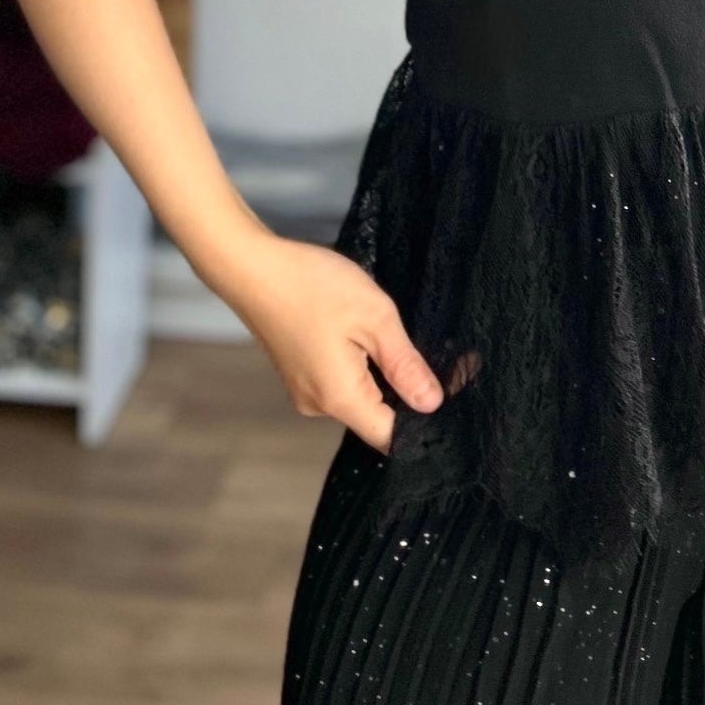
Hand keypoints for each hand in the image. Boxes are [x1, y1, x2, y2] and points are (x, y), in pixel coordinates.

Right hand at [234, 236, 478, 453]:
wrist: (252, 266)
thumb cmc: (311, 285)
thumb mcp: (373, 317)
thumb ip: (405, 365)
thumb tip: (432, 403)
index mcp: (340, 399)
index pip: (392, 437)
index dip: (426, 419)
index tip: (452, 387)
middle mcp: (319, 406)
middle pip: (379, 419)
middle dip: (410, 391)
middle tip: (439, 353)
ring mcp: (306, 392)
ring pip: (362, 399)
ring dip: (386, 376)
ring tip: (396, 336)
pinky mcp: (300, 376)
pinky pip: (343, 385)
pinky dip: (364, 368)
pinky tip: (368, 336)